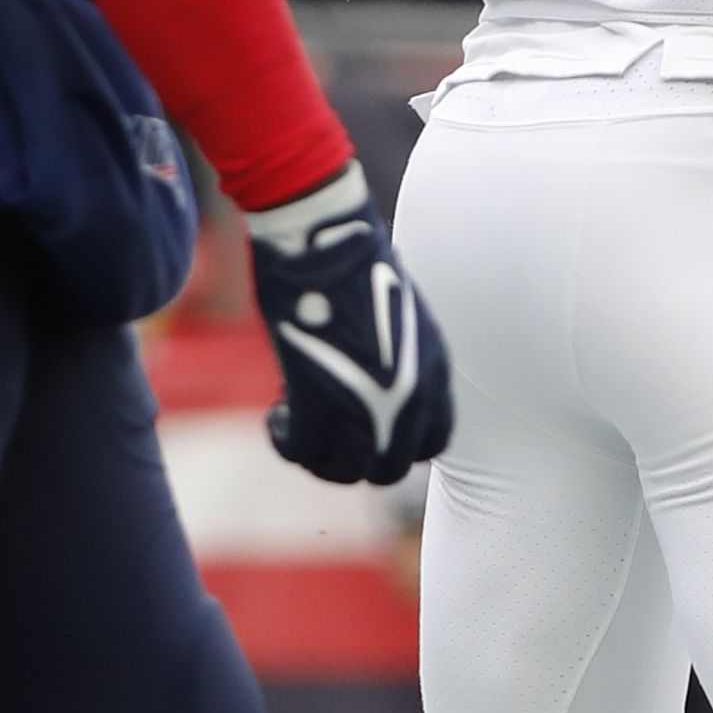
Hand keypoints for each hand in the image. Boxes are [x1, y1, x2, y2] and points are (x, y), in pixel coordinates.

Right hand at [246, 168, 453, 486]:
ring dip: (319, 454)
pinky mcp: (319, 404)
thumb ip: (395, 362)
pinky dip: (288, 442)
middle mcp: (409, 399)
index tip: (368, 429)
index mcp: (434, 371)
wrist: (324, 241)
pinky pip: (305, 454)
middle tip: (327, 428)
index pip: (432, 442)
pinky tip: (278, 418)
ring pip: (345, 471)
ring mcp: (365, 407)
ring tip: (297, 420)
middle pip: (388, 467)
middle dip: (355, 456)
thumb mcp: (397, 315)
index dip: (398, 443)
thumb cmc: (354, 261)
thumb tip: (370, 389)